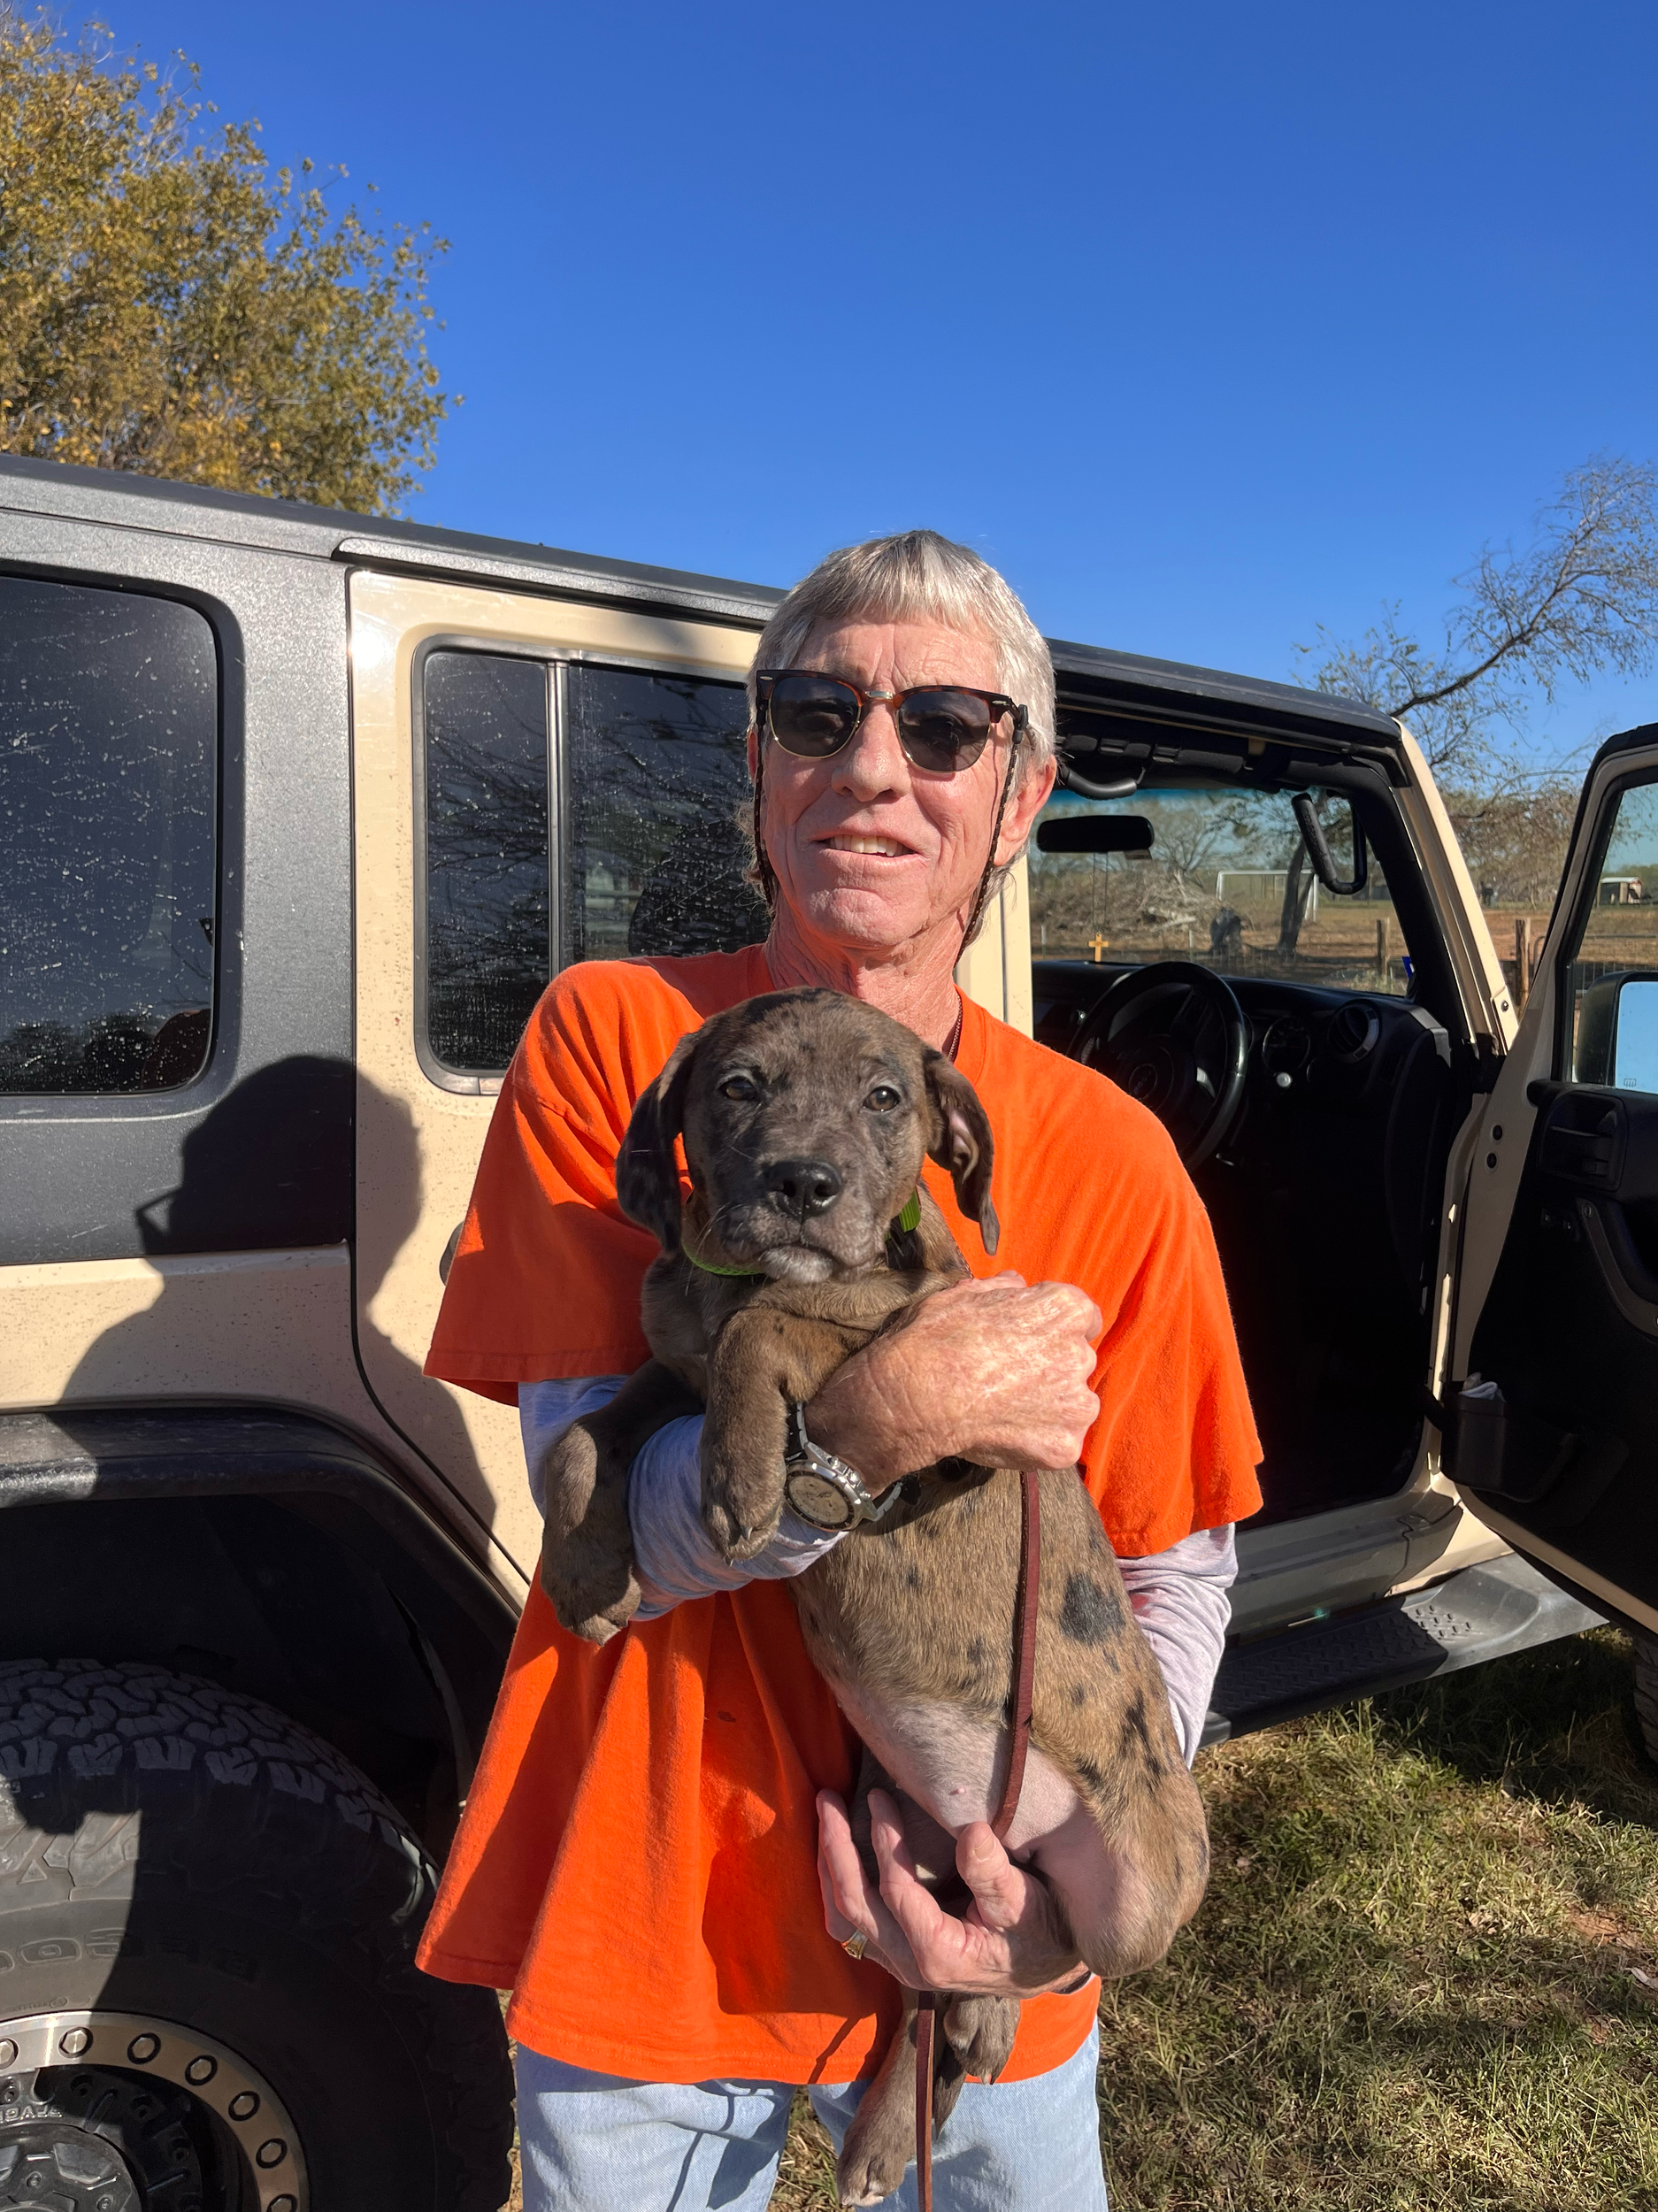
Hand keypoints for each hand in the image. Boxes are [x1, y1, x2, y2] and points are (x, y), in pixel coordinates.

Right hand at [807, 1273, 1101, 1483]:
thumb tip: (1016, 1284)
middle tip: (1007, 1376)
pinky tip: (1002, 1434)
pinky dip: (1035, 1442)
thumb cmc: (935, 1338)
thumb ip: (1001, 1289)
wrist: (915, 1398)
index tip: (1030, 1339)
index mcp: (1064, 1310)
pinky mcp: (1064, 1446)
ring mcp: (1076, 1405)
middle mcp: (1081, 1354)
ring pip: (1071, 1404)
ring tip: (1003, 1409)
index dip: (1053, 1328)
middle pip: (1075, 1360)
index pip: (1082, 1317)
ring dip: (1048, 1406)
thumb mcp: (963, 1294)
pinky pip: (1056, 1442)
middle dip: (1049, 1367)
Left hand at [816, 1788, 1083, 1997]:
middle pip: (853, 1906)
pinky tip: (836, 1853)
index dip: (884, 1840)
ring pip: (843, 1921)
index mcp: (941, 1953)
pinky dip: (838, 1888)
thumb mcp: (1025, 1901)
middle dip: (835, 1848)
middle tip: (826, 1799)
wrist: (1045, 1968)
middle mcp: (911, 1966)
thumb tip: (970, 1831)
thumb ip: (994, 1873)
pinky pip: (851, 1927)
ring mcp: (899, 1965)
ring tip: (825, 1819)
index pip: (896, 1891)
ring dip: (829, 1869)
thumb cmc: (1038, 1930)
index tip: (879, 1796)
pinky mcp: (897, 1956)